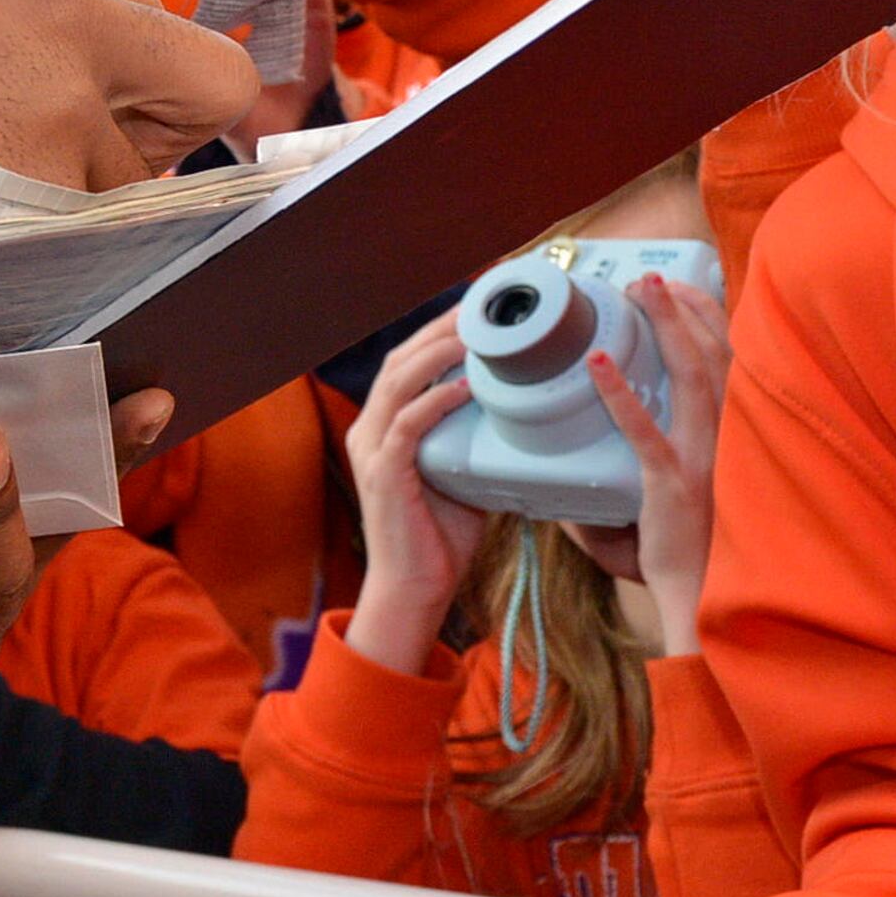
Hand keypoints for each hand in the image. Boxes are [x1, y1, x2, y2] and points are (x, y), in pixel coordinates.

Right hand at [0, 0, 258, 299]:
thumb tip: (60, 57)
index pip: (144, 2)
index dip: (123, 72)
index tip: (91, 107)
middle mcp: (58, 0)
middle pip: (201, 80)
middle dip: (154, 133)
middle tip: (72, 169)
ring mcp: (61, 95)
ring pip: (136, 178)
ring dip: (71, 204)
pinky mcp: (46, 186)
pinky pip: (90, 243)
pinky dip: (39, 254)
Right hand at [338, 314, 488, 675]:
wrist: (413, 590)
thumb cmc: (439, 537)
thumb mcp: (462, 475)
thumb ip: (477, 442)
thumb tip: (525, 417)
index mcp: (384, 425)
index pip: (407, 361)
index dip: (438, 331)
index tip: (476, 308)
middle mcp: (370, 428)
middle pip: (400, 358)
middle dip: (439, 328)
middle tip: (481, 306)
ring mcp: (372, 449)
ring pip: (398, 381)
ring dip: (437, 352)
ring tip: (474, 334)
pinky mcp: (384, 474)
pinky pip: (407, 424)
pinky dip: (436, 400)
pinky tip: (466, 386)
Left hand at [576, 274, 727, 654]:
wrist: (707, 609)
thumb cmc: (694, 559)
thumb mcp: (682, 505)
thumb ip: (648, 475)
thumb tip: (584, 467)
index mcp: (737, 442)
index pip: (733, 367)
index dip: (712, 321)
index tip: (685, 289)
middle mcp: (730, 444)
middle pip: (718, 358)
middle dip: (688, 310)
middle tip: (653, 278)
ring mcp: (704, 463)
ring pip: (691, 381)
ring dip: (665, 330)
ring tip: (637, 293)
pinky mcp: (672, 487)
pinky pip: (645, 433)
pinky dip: (621, 396)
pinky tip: (598, 364)